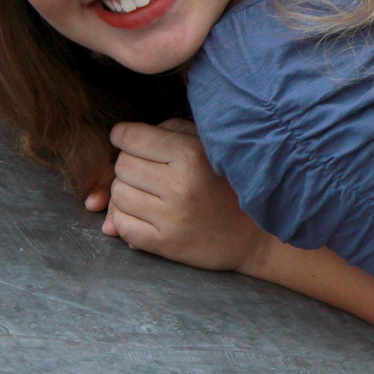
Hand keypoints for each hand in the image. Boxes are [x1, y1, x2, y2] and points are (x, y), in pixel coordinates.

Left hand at [104, 118, 269, 272]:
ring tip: (149, 194)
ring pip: (118, 194)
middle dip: (129, 165)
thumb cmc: (229, 184)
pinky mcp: (165, 243)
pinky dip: (124, 220)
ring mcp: (171, 217)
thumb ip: (173, 130)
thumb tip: (122, 135)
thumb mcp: (211, 146)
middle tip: (148, 171)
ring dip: (127, 192)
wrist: (255, 235)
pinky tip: (145, 215)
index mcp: (192, 155)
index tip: (127, 140)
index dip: (124, 136)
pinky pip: (122, 225)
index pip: (132, 137)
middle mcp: (179, 185)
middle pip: (122, 165)